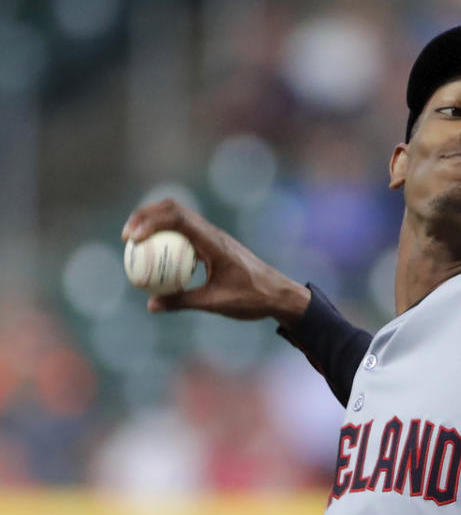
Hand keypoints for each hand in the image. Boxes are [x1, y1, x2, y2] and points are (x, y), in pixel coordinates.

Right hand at [122, 198, 308, 325]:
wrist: (279, 295)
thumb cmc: (252, 298)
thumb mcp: (216, 302)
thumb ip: (183, 302)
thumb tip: (151, 304)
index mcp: (214, 242)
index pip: (178, 218)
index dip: (151, 222)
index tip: (132, 239)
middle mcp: (213, 234)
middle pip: (174, 210)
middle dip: (147, 216)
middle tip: (127, 236)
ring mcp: (214, 238)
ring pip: (179, 219)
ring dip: (156, 224)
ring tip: (134, 242)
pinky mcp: (214, 245)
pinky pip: (186, 235)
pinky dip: (168, 238)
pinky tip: (156, 257)